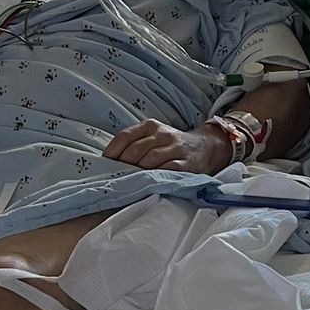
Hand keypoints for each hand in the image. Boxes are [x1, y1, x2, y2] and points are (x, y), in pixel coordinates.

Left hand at [103, 119, 232, 174]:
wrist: (204, 147)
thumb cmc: (170, 145)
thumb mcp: (152, 137)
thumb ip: (134, 145)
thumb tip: (110, 162)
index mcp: (150, 126)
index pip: (124, 137)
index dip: (112, 152)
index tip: (104, 165)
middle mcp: (162, 134)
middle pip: (135, 150)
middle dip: (124, 165)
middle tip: (117, 177)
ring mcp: (175, 148)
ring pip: (150, 160)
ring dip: (138, 173)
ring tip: (131, 182)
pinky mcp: (186, 163)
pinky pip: (167, 170)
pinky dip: (156, 177)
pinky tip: (149, 183)